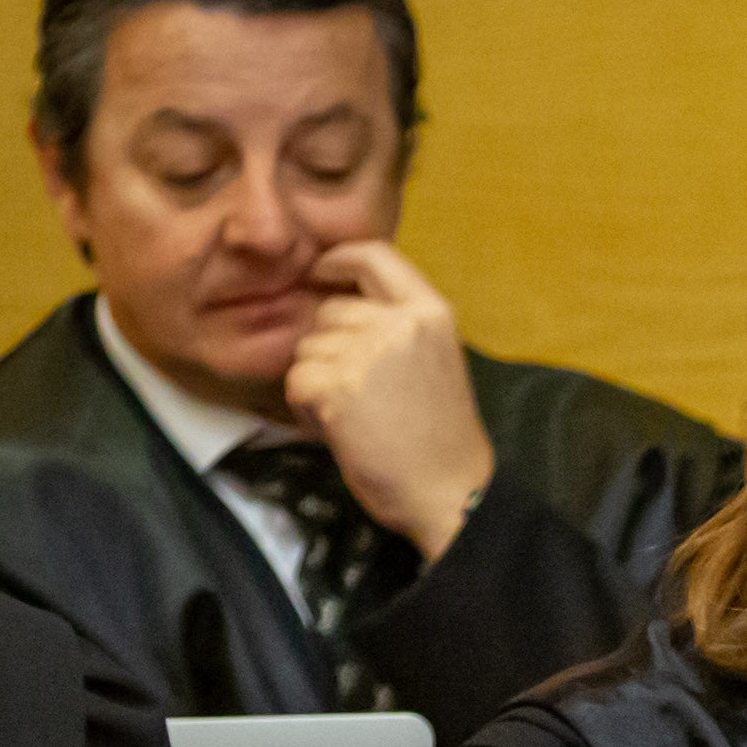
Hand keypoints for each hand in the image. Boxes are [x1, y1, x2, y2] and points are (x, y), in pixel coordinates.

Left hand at [290, 240, 496, 560]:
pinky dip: (305, 408)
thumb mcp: (435, 360)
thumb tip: (338, 303)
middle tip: (354, 388)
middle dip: (329, 346)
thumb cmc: (442, 437)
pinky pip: (296, 380)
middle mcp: (401, 324)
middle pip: (330, 310)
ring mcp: (368, 353)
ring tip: (351, 414)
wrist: (450, 492)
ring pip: (308, 347)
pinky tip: (335, 429)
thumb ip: (398, 326)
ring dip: (317, 381)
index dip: (338, 259)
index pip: (375, 254)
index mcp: (431, 313)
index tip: (321, 274)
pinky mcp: (338, 387)